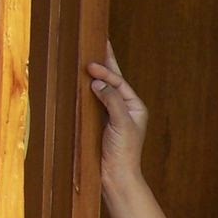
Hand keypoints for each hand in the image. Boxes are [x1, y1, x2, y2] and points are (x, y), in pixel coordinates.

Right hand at [87, 44, 147, 191]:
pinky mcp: (101, 123)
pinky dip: (88, 89)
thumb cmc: (124, 152)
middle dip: (106, 62)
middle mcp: (126, 108)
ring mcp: (113, 115)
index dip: (106, 73)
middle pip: (115, 80)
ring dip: (97, 74)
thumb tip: (98, 83)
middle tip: (100, 41)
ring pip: (104, 89)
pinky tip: (82, 81)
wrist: (117, 176)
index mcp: (135, 107)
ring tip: (90, 56)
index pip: (119, 82)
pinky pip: (95, 101)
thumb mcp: (121, 124)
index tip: (91, 66)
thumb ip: (112, 101)